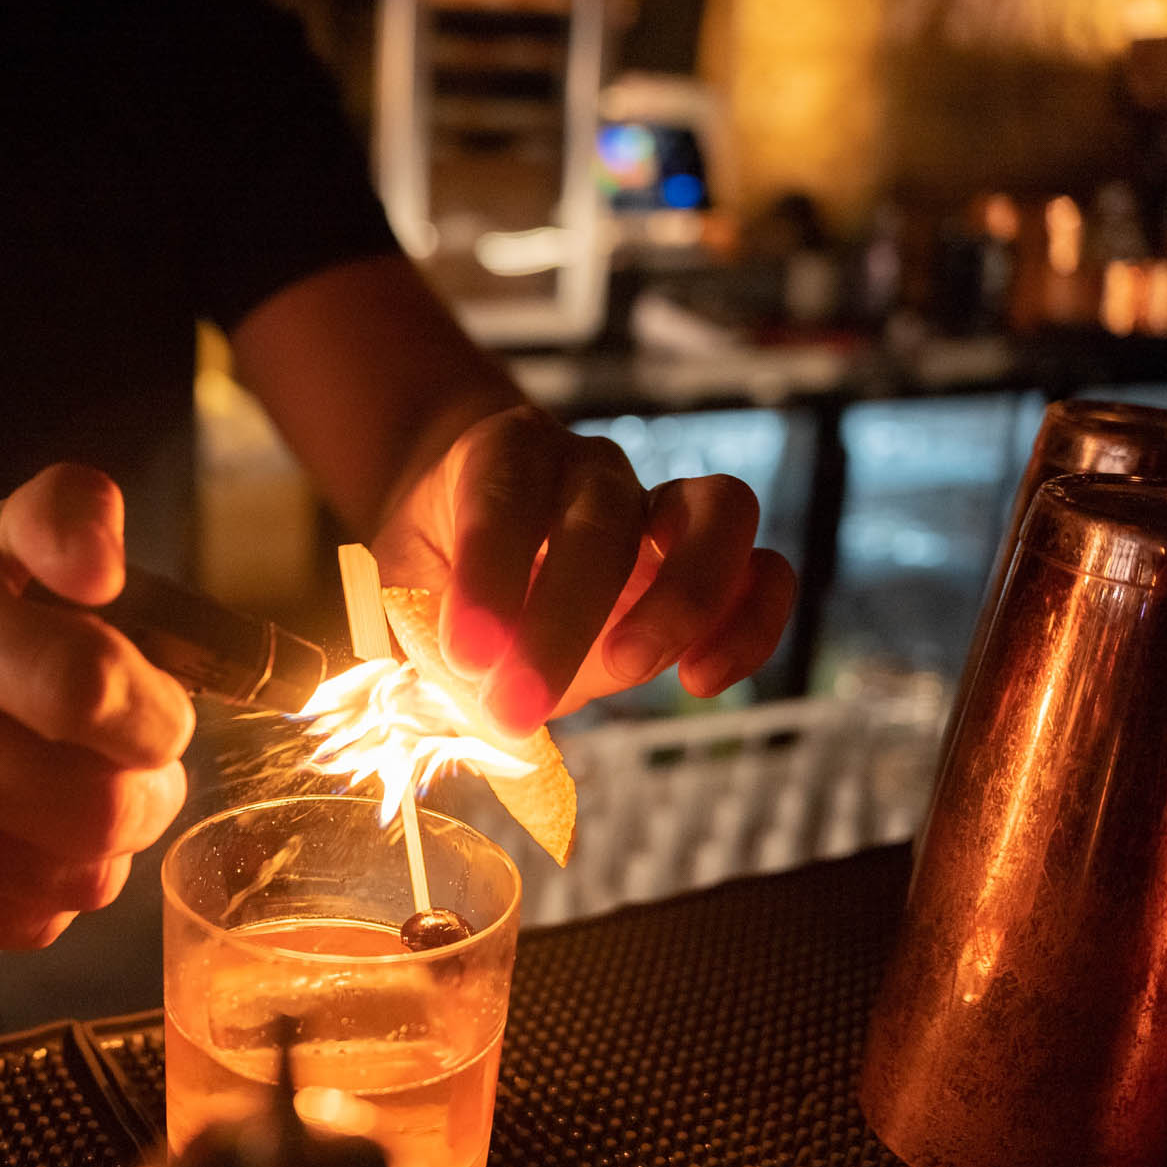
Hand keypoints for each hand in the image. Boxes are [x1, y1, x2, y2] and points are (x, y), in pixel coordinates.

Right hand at [0, 464, 194, 950]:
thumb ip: (71, 517)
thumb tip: (101, 568)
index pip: (79, 688)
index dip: (156, 711)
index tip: (160, 706)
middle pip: (102, 810)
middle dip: (148, 783)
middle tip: (128, 751)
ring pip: (84, 878)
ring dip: (106, 835)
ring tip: (68, 781)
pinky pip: (38, 922)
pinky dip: (52, 880)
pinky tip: (16, 827)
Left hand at [373, 406, 796, 737]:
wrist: (478, 537)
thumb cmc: (439, 567)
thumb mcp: (402, 593)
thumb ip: (417, 642)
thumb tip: (437, 711)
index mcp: (502, 456)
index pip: (504, 495)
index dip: (489, 574)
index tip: (467, 654)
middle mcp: (589, 468)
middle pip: (601, 521)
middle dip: (560, 624)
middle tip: (515, 707)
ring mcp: (660, 505)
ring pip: (718, 512)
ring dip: (682, 601)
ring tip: (628, 673)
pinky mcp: (712, 559)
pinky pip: (764, 571)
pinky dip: (752, 625)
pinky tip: (702, 681)